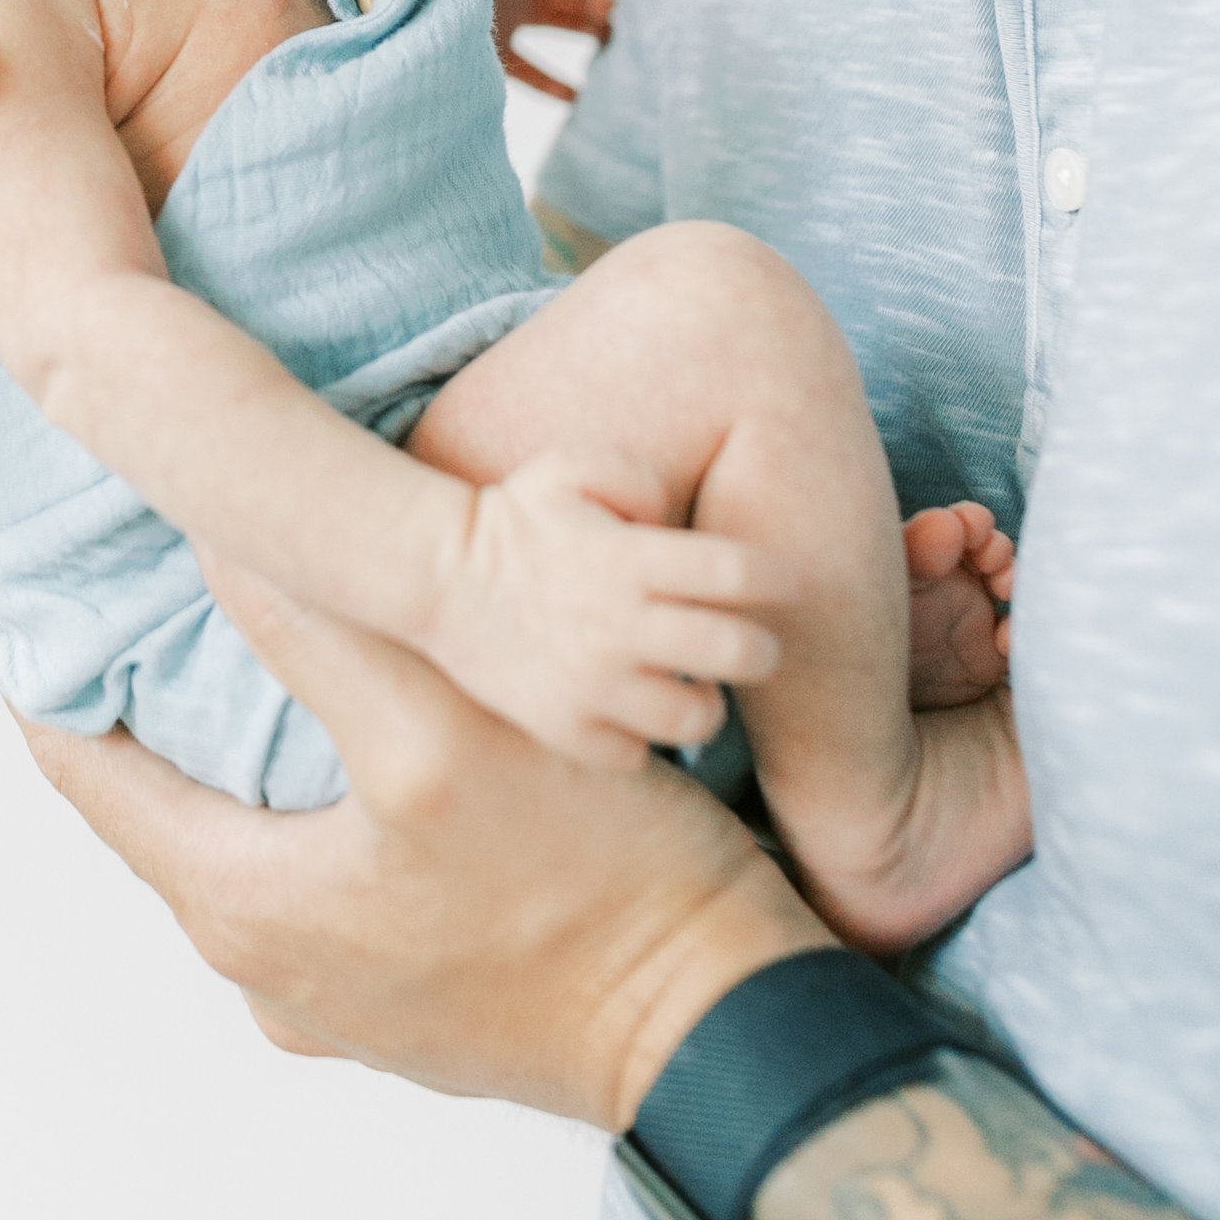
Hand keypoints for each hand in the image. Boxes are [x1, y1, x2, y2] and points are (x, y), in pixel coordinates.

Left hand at [28, 560, 827, 1130]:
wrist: (727, 1031)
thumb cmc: (592, 888)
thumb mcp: (442, 731)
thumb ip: (319, 629)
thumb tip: (215, 534)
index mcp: (246, 908)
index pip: (93, 779)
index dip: (54, 680)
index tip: (23, 601)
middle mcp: (272, 972)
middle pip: (169, 812)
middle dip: (153, 710)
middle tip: (138, 599)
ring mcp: (345, 1000)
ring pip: (252, 845)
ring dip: (244, 760)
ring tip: (247, 655)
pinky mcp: (418, 1004)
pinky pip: (326, 885)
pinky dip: (317, 810)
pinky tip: (359, 750)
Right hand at [448, 455, 788, 770]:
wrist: (433, 576)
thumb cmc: (516, 516)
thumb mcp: (571, 467)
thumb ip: (638, 479)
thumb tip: (680, 524)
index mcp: (629, 560)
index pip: (739, 571)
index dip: (778, 577)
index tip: (785, 582)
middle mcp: (619, 626)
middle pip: (740, 650)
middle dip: (762, 647)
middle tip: (751, 642)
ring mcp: (592, 686)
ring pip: (697, 716)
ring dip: (705, 700)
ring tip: (690, 683)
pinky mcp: (566, 730)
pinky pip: (638, 752)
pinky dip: (642, 735)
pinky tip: (630, 706)